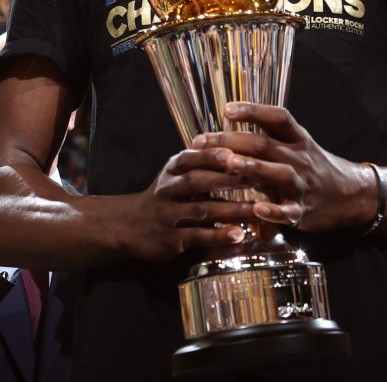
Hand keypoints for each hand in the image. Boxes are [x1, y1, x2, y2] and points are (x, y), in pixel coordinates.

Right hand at [121, 144, 261, 262]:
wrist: (130, 225)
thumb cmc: (167, 194)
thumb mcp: (177, 173)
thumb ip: (202, 161)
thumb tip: (239, 147)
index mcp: (172, 169)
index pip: (191, 158)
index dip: (213, 156)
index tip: (236, 154)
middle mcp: (168, 190)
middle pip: (197, 182)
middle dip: (226, 180)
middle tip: (256, 179)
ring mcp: (168, 215)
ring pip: (202, 211)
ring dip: (230, 211)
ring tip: (256, 210)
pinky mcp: (171, 240)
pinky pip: (198, 237)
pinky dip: (219, 236)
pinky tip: (238, 236)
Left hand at [192, 102, 371, 232]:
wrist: (348, 194)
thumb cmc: (311, 167)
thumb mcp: (295, 147)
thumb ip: (265, 140)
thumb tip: (228, 130)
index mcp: (297, 138)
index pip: (277, 117)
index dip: (253, 110)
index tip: (227, 109)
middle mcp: (300, 157)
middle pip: (265, 143)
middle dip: (232, 141)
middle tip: (202, 142)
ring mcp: (302, 183)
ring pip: (277, 172)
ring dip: (252, 168)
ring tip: (229, 165)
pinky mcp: (304, 210)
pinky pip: (288, 211)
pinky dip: (273, 211)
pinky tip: (256, 210)